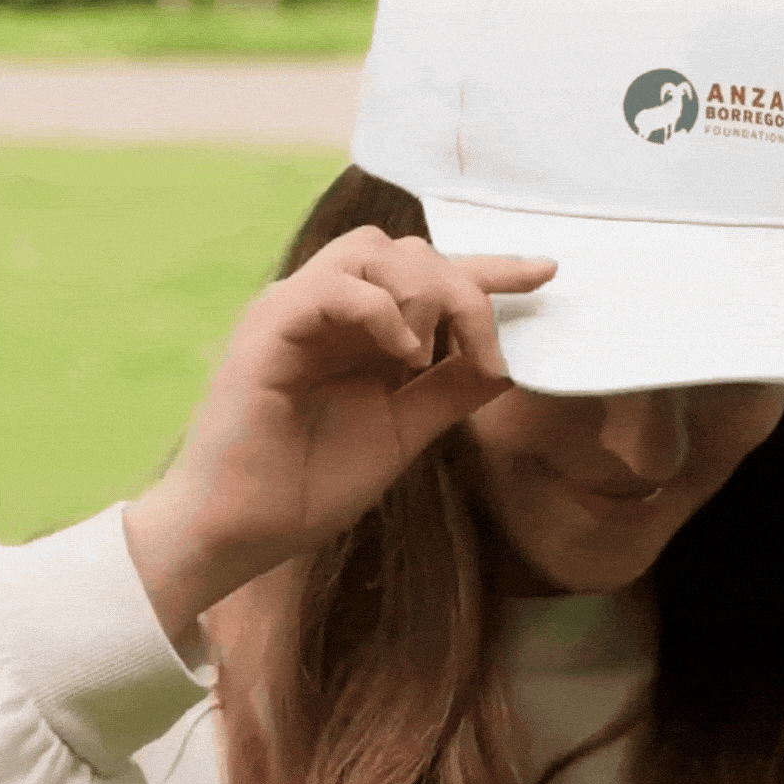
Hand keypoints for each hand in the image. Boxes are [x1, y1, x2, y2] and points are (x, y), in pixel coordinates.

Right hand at [124, 226, 556, 646]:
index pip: (429, 276)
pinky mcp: (267, 329)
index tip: (546, 272)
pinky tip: (402, 354)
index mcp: (357, 331)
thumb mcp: (403, 432)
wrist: (237, 532)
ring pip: (372, 252)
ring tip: (428, 356)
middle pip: (408, 250)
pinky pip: (333, 287)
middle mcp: (325, 309)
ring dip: (422, 292)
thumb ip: (450, 392)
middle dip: (463, 288)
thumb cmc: (306, 486)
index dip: (489, 268)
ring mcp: (293, 312)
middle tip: (484, 351)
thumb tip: (511, 362)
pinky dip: (379, 310)